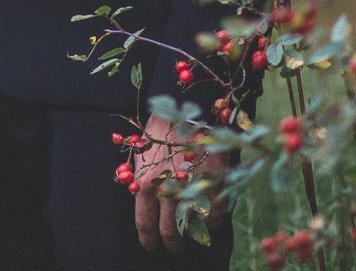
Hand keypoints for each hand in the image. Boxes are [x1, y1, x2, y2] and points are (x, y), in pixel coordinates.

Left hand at [133, 114, 227, 253]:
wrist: (190, 110)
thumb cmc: (163, 130)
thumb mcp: (143, 153)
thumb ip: (142, 179)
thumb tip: (138, 198)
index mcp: (145, 185)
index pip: (145, 224)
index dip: (148, 239)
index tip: (151, 246)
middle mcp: (167, 191)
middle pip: (170, 232)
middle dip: (173, 243)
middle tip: (175, 246)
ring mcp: (193, 190)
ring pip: (195, 227)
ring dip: (195, 233)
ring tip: (195, 231)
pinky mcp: (216, 185)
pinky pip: (216, 215)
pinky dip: (214, 220)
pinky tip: (211, 217)